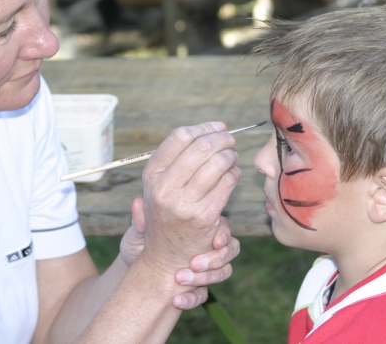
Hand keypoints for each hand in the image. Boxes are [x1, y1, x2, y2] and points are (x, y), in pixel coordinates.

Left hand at [120, 199, 239, 309]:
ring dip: (205, 278)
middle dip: (215, 259)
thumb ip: (140, 220)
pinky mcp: (197, 287)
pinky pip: (203, 295)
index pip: (223, 226)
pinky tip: (178, 301)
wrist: (131, 268)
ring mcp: (205, 268)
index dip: (224, 234)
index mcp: (198, 226)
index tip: (215, 241)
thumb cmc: (138, 242)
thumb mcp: (137, 231)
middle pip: (230, 251)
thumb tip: (136, 202)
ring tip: (180, 280)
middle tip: (193, 264)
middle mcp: (207, 246)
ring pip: (223, 272)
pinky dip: (193, 299)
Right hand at [139, 122, 240, 276]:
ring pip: (217, 163)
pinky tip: (233, 176)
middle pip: (201, 146)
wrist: (166, 258)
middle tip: (231, 140)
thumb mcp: (158, 186)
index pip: (180, 137)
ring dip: (230, 155)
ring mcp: (183, 203)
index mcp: (152, 175)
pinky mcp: (203, 216)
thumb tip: (204, 130)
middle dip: (222, 138)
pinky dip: (234, 175)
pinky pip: (227, 183)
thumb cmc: (166, 215)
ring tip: (232, 157)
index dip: (203, 128)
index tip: (218, 128)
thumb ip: (176, 159)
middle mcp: (164, 187)